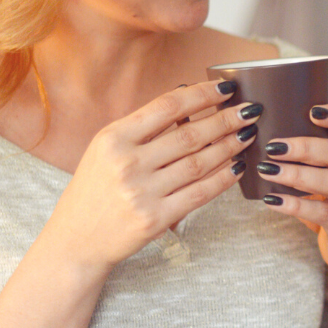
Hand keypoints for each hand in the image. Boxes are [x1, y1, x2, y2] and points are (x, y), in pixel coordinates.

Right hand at [45, 80, 256, 271]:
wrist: (77, 240)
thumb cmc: (96, 190)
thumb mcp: (106, 150)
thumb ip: (143, 129)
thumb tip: (189, 100)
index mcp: (113, 138)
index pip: (166, 107)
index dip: (201, 94)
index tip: (226, 88)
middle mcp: (126, 163)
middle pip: (189, 134)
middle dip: (226, 120)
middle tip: (250, 111)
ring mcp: (141, 192)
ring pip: (199, 163)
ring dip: (230, 147)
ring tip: (248, 135)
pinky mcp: (155, 218)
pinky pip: (200, 193)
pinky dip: (224, 178)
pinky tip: (238, 166)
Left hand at [257, 103, 327, 274]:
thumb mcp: (323, 173)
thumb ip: (302, 155)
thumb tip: (254, 132)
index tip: (314, 111)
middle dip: (305, 147)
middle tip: (273, 147)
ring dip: (296, 175)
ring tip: (267, 170)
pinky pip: (321, 213)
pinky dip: (294, 205)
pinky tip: (272, 201)